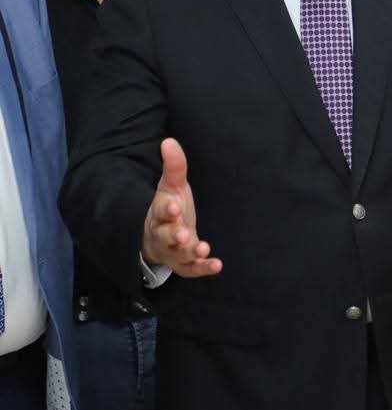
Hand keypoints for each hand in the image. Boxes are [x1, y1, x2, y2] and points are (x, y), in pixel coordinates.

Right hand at [142, 138, 222, 278]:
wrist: (157, 237)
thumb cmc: (168, 207)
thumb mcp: (171, 186)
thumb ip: (174, 166)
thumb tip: (169, 141)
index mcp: (160, 213)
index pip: (161, 211)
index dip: (167, 210)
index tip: (174, 206)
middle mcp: (163, 234)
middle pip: (166, 236)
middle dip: (175, 235)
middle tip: (184, 233)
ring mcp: (173, 251)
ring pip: (178, 254)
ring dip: (190, 252)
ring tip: (202, 247)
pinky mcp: (184, 264)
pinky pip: (191, 269)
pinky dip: (203, 268)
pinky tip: (217, 265)